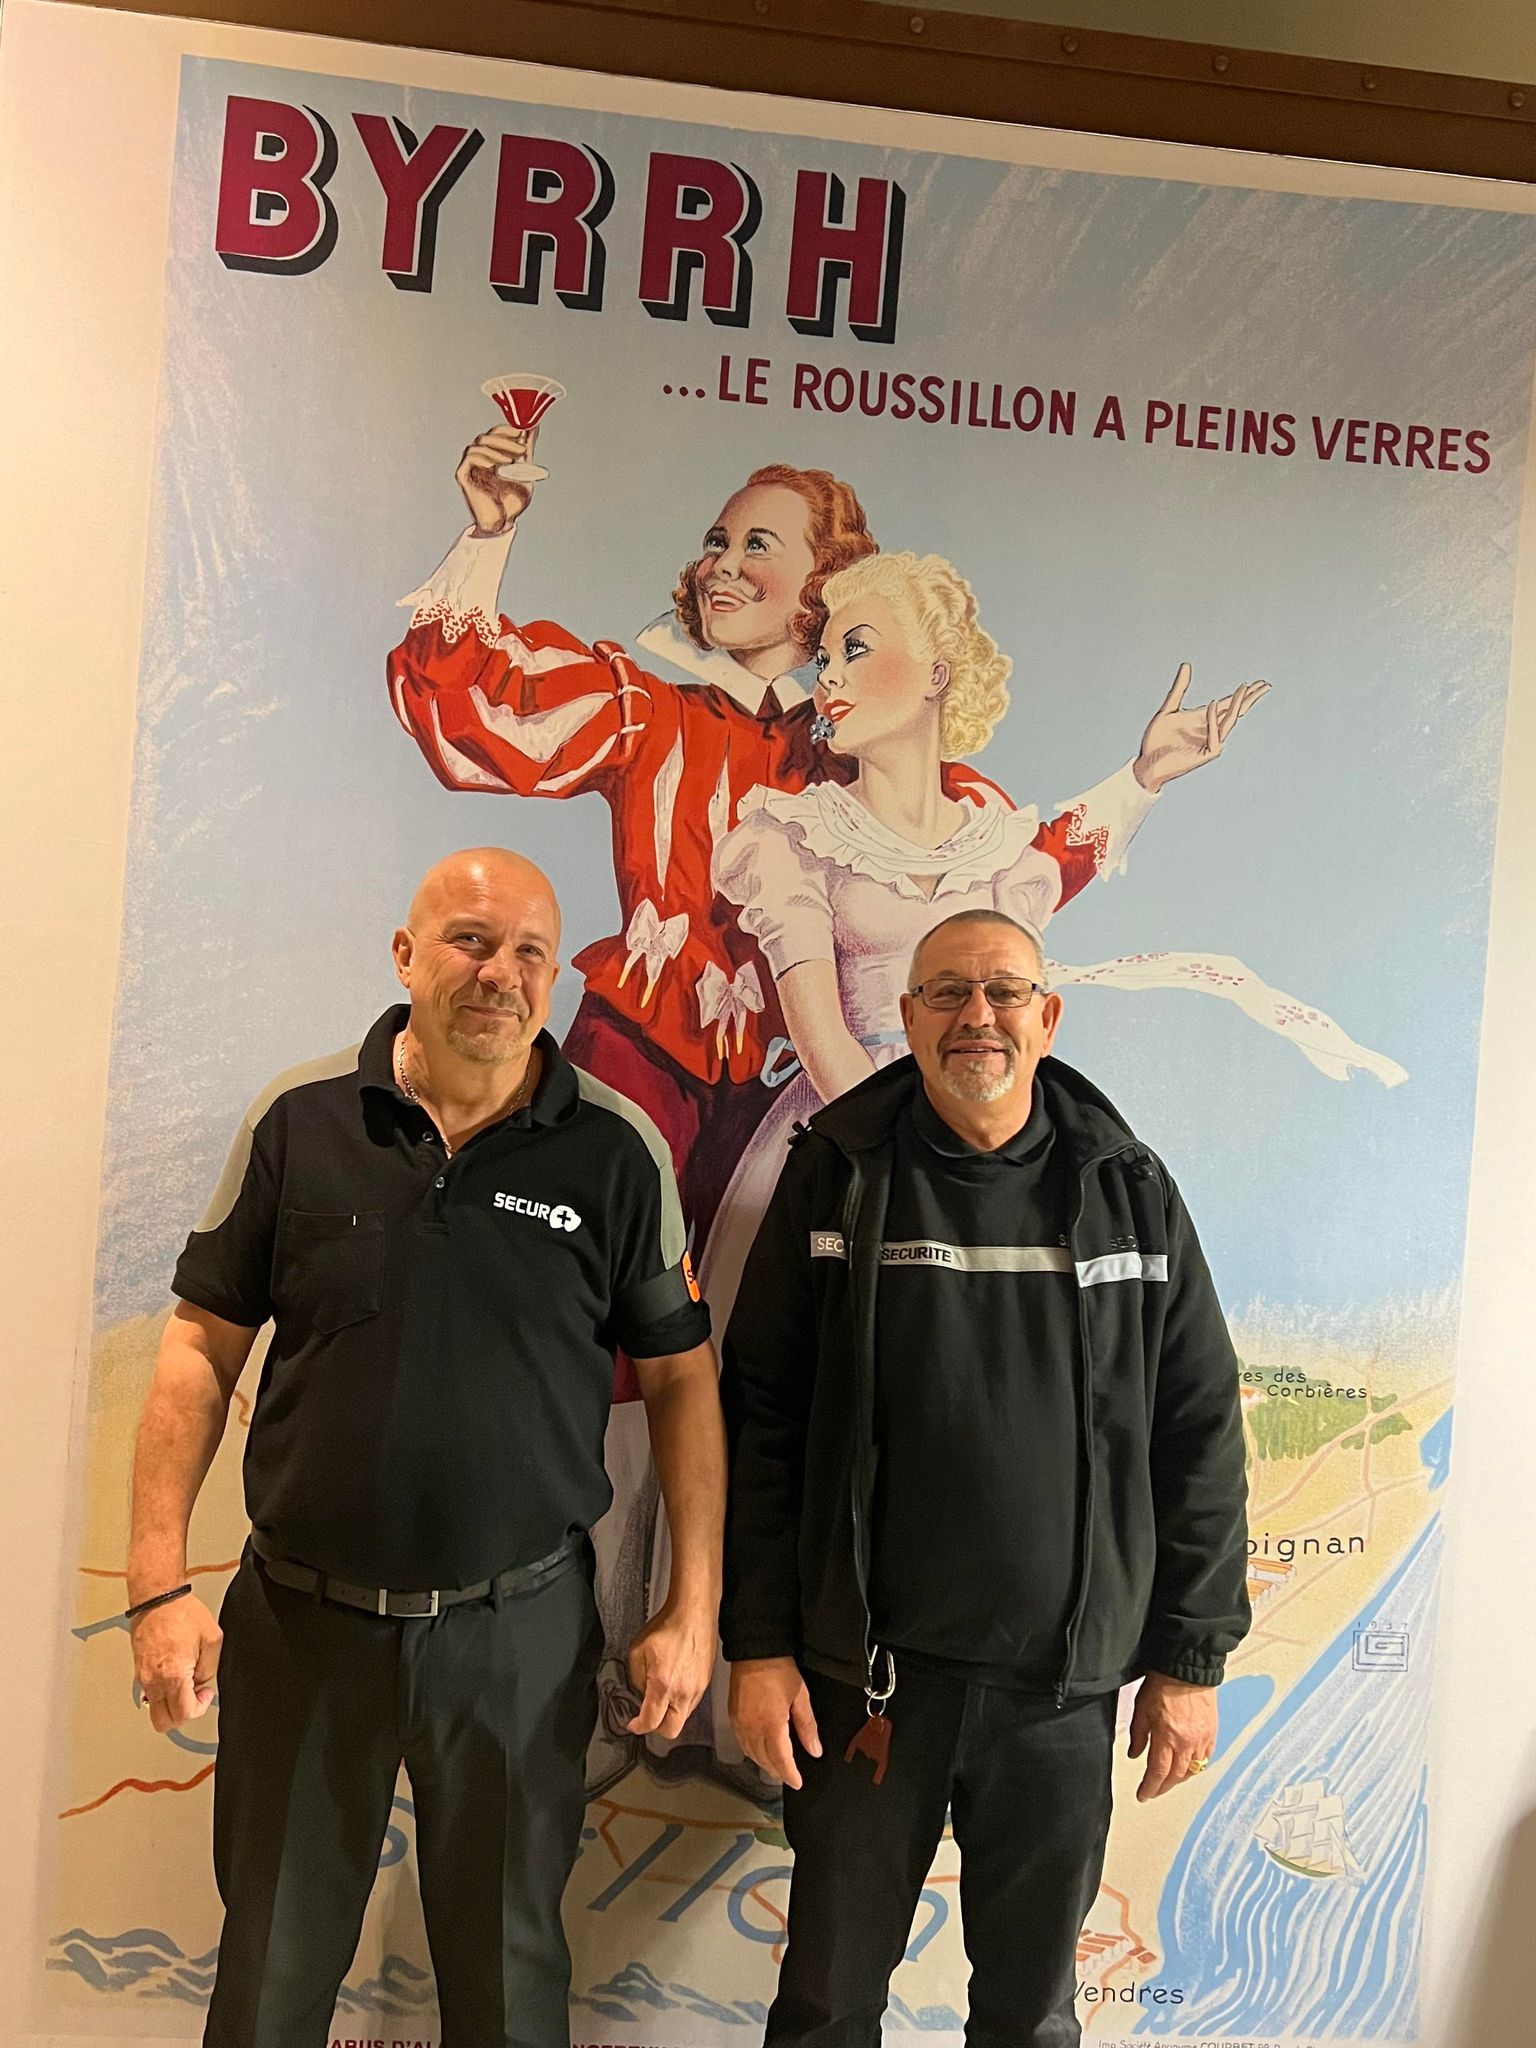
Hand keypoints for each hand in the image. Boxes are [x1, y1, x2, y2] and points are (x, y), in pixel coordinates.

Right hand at [131, 1593, 221, 1732]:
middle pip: (163, 1722)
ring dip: (171, 1704)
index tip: (206, 1693)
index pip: (183, 1714)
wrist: (157, 1598)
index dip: (200, 1708)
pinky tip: (174, 1673)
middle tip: (194, 1694)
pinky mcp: (139, 1670)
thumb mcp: (212, 1638)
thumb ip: (210, 1667)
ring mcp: (143, 1677)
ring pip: (154, 1710)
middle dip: (182, 1715)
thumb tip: (200, 1682)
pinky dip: (163, 1693)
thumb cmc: (182, 1613)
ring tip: (185, 1681)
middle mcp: (154, 1681)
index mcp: (173, 1675)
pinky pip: (149, 1694)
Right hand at [455, 425, 540, 535]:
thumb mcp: (524, 470)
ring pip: (477, 445)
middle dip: (506, 441)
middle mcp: (480, 457)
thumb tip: (533, 425)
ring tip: (511, 462)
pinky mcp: (463, 475)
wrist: (502, 523)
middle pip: (486, 436)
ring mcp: (470, 466)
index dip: (509, 431)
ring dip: (497, 450)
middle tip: (522, 450)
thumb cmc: (511, 501)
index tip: (523, 435)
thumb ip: (526, 448)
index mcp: (492, 454)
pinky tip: (496, 466)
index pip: (496, 433)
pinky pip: (470, 458)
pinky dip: (484, 458)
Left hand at [626, 1598, 716, 1740]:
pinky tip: (674, 1685)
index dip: (638, 1727)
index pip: (651, 1722)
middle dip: (656, 1728)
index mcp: (663, 1686)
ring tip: (660, 1697)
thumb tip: (643, 1692)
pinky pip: (692, 1702)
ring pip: (683, 1717)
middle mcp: (684, 1692)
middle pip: (672, 1730)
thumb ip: (637, 1678)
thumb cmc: (667, 1626)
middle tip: (647, 1716)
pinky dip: (680, 1702)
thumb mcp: (637, 1651)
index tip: (633, 1724)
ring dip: (670, 1715)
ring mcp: (698, 1689)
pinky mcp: (706, 1682)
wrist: (693, 1612)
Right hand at [729, 1656, 821, 1790]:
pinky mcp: (732, 1717)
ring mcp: (740, 1724)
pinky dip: (752, 1752)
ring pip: (752, 1755)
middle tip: (789, 1776)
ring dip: (764, 1764)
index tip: (797, 1782)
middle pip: (765, 1761)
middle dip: (778, 1772)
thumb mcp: (801, 1696)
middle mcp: (752, 1729)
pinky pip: (742, 1743)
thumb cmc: (778, 1669)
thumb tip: (814, 1750)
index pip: (781, 1761)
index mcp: (771, 1725)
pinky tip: (759, 1751)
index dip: (790, 1775)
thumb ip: (807, 1726)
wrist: (754, 1651)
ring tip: (776, 1767)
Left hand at [1127, 1672, 1217, 1800]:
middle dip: (1163, 1787)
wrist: (1187, 1668)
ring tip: (1169, 1781)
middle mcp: (1187, 1743)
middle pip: (1175, 1776)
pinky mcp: (1212, 1733)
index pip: (1157, 1772)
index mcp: (1167, 1738)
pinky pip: (1206, 1758)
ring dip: (1179, 1779)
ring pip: (1192, 1770)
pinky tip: (1189, 1767)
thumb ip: (1138, 1735)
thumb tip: (1134, 1755)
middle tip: (1154, 1791)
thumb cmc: (1163, 1683)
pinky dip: (1196, 1767)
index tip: (1142, 1795)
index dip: (1149, 1787)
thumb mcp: (1141, 1708)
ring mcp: (1201, 1740)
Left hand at [1133, 663, 1268, 791]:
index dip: (1243, 694)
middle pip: (1236, 711)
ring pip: (1229, 721)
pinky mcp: (1206, 753)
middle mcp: (1210, 730)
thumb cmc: (1156, 739)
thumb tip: (1186, 665)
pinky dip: (1213, 720)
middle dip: (1250, 698)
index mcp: (1204, 718)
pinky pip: (1214, 735)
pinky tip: (1213, 704)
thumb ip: (1179, 688)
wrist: (1147, 762)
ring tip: (1244, 688)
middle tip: (1264, 685)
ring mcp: (1209, 742)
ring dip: (1236, 704)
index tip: (1257, 683)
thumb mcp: (1168, 709)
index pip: (1229, 704)